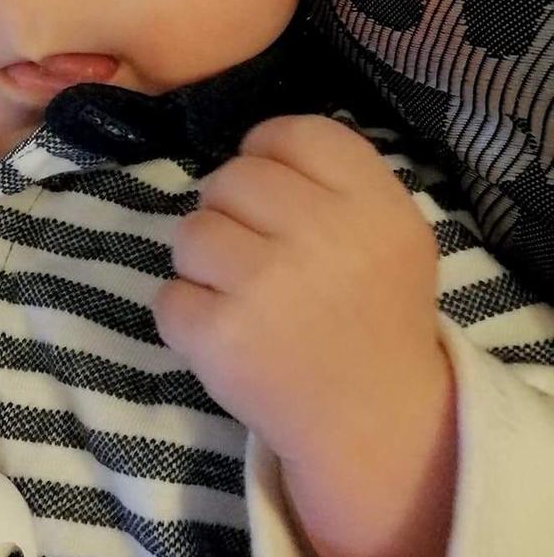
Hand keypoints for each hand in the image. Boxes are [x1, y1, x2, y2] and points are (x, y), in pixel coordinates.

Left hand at [153, 113, 447, 479]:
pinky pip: (168, 296)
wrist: (375, 423)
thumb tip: (253, 147)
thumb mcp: (387, 233)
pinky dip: (187, 316)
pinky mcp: (224, 336)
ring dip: (203, 263)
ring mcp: (269, 287)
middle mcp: (324, 236)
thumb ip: (334, 181)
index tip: (272, 194)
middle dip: (230, 211)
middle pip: (231, 177)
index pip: (294, 133)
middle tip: (256, 255)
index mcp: (373, 205)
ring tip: (241, 296)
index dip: (267, 153)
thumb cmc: (372, 316)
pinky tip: (228, 334)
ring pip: (190, 232)